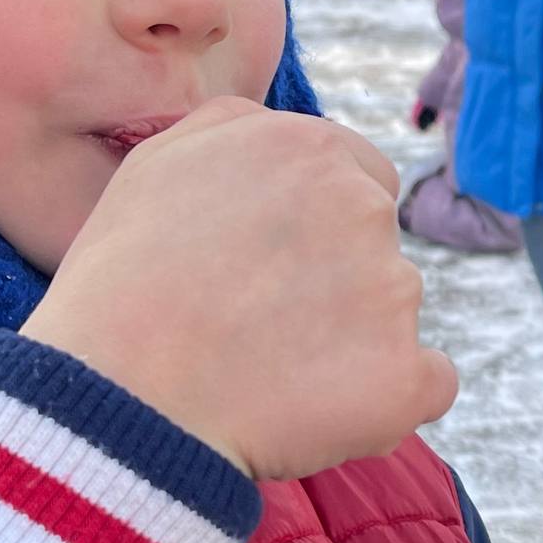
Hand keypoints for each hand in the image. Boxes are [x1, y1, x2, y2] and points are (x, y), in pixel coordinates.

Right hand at [20, 98, 457, 480]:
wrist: (115, 399)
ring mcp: (393, 290)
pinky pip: (426, 384)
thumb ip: (234, 130)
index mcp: (310, 149)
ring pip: (393, 316)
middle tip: (256, 323)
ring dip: (348, 342)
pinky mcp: (405, 373)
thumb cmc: (120, 287)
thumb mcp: (157, 165)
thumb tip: (279, 133)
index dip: (316, 230)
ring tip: (262, 371)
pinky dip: (385, 401)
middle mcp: (364, 207)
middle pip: (379, 246)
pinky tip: (316, 412)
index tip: (268, 269)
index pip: (362, 178)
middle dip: (334, 280)